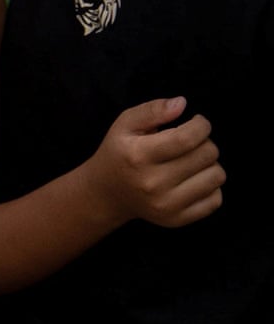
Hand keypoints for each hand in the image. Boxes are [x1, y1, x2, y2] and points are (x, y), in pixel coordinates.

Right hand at [86, 97, 224, 227]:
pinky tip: (192, 181)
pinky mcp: (177, 220)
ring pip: (217, 176)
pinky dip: (209, 187)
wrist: (106, 193)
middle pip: (207, 154)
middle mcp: (152, 183)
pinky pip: (216, 200)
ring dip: (209, 165)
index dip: (202, 125)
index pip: (188, 138)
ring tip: (192, 162)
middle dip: (205, 143)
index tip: (198, 122)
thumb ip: (152, 110)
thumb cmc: (120, 153)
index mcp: (138, 156)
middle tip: (190, 144)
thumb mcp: (124, 125)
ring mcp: (166, 205)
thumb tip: (182, 104)